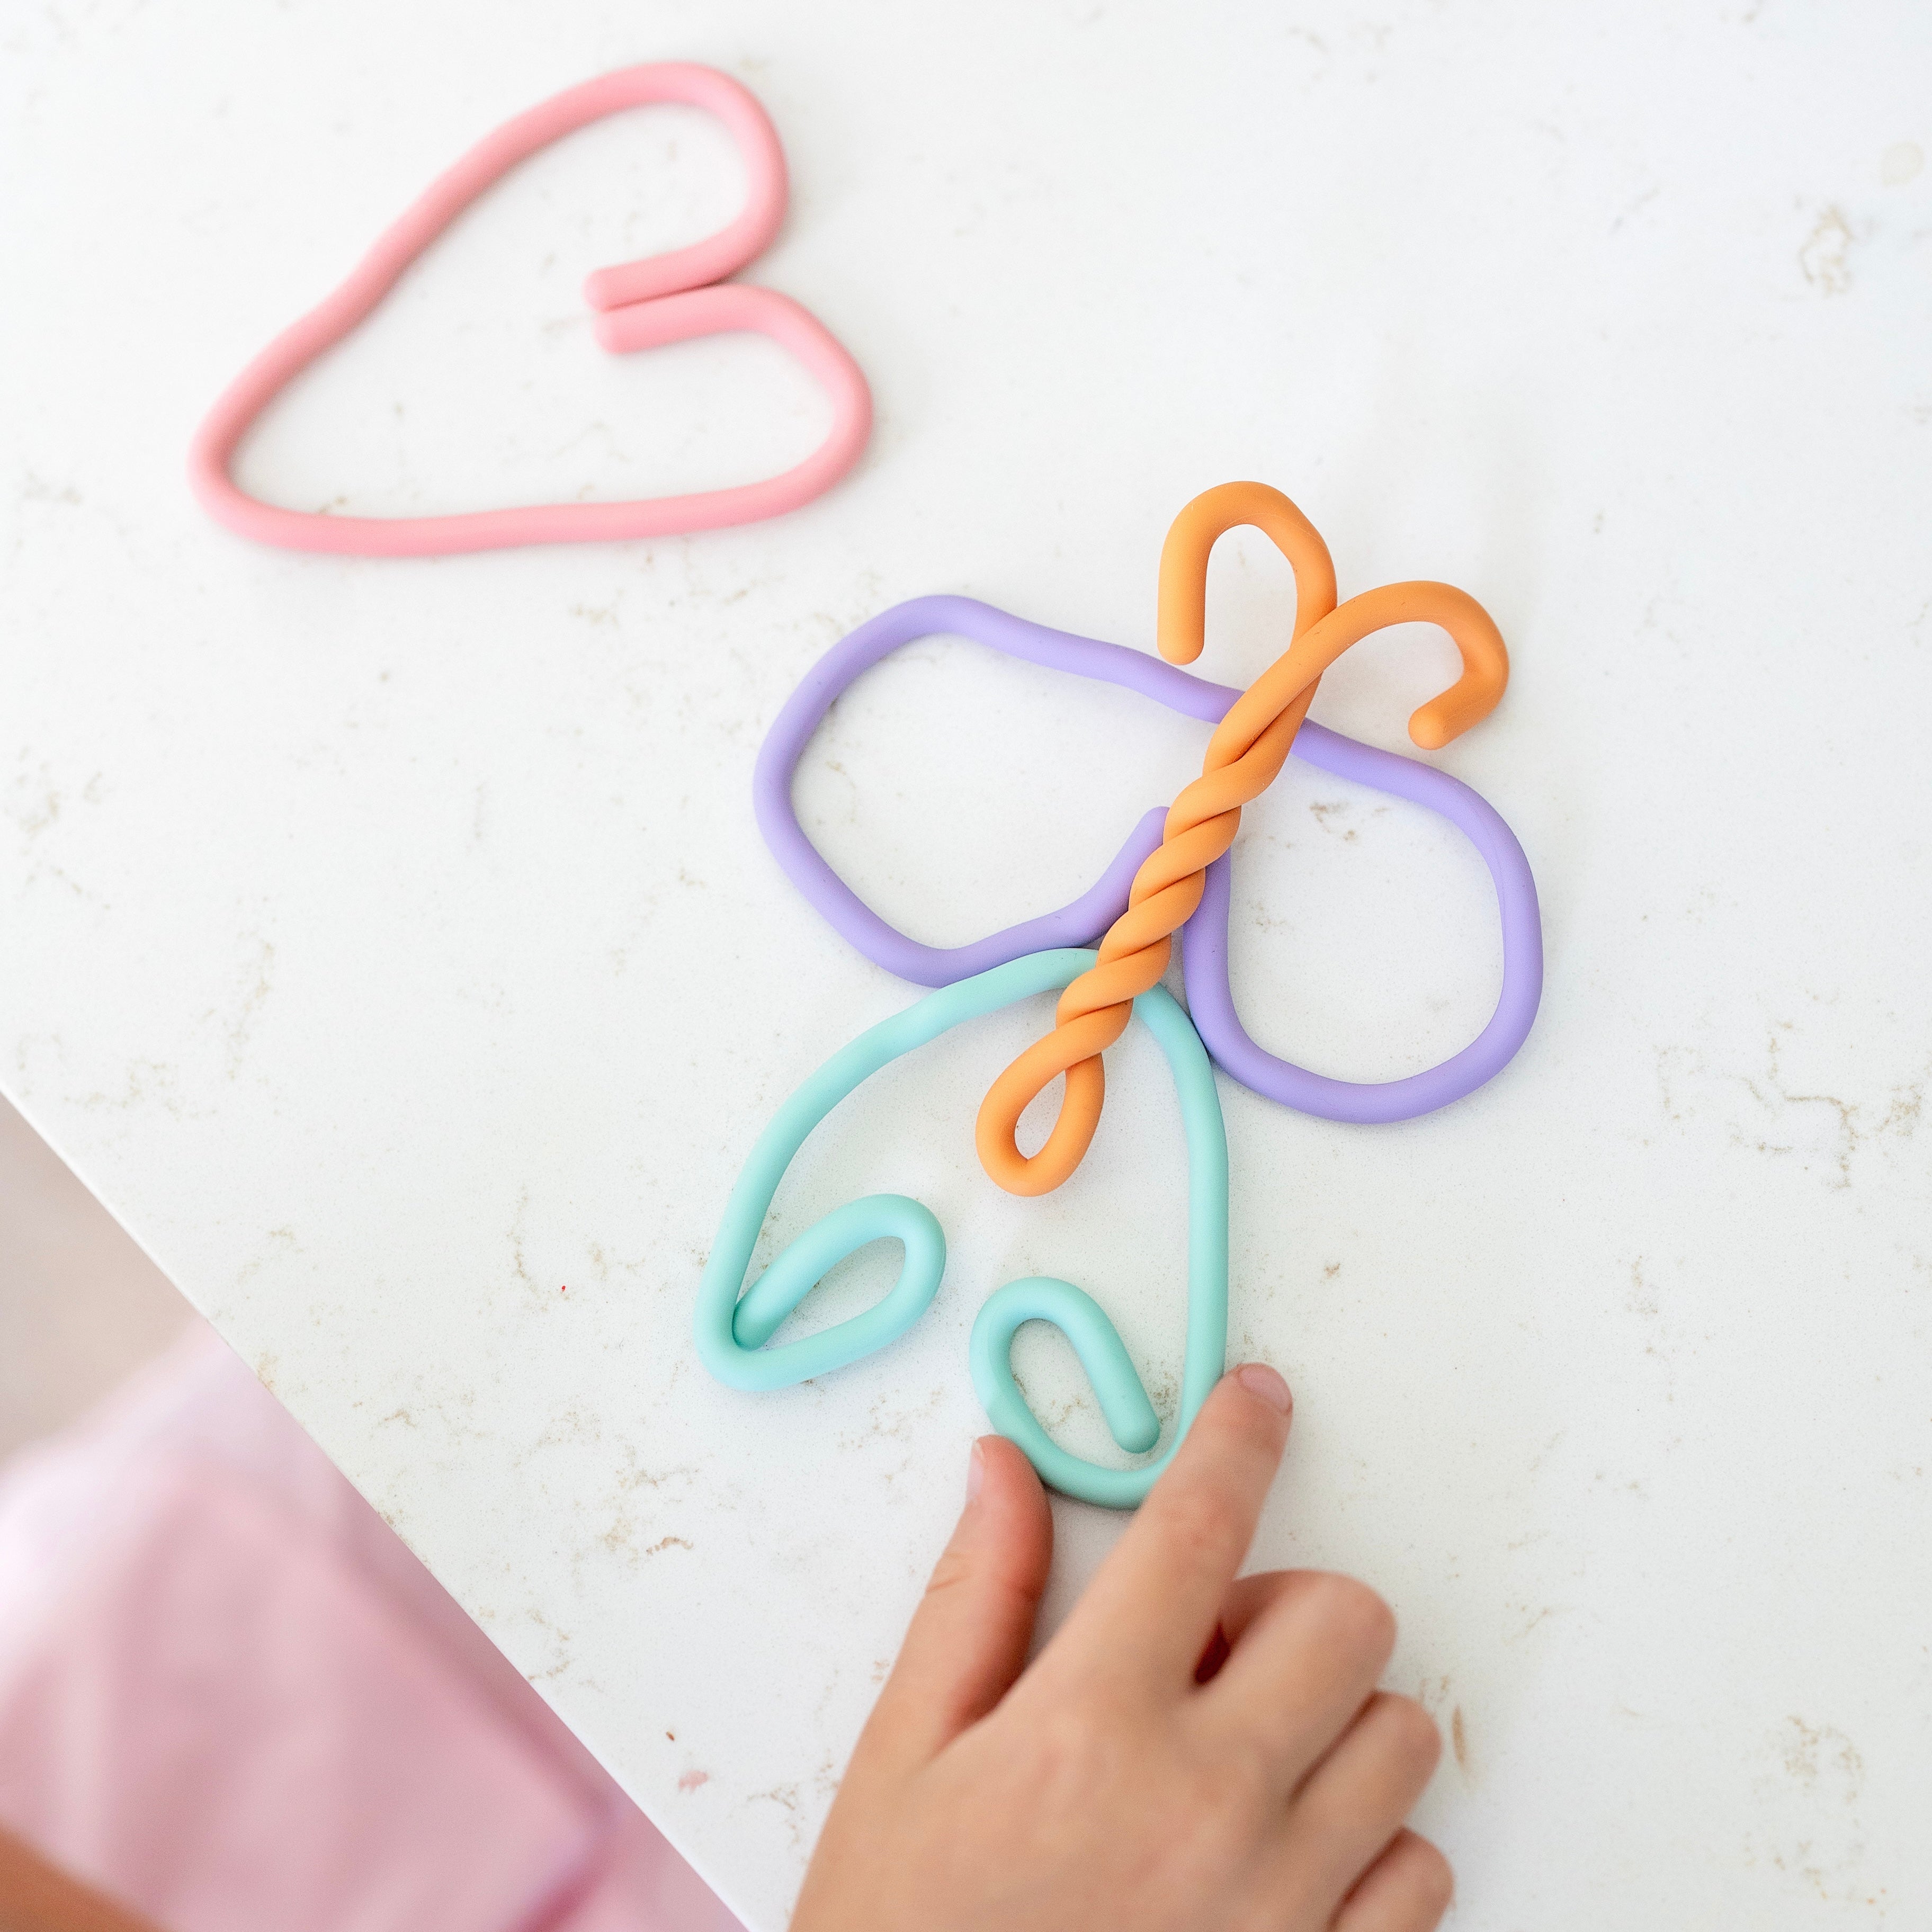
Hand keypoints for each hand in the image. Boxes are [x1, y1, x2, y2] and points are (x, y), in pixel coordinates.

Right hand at [793, 1365, 1449, 1931]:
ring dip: (1332, 1722)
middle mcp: (1206, 1805)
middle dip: (1286, 1605)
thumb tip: (1005, 1470)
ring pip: (1399, 1738)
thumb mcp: (904, 1755)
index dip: (1234, 1437)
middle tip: (1208, 1652)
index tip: (1256, 1401)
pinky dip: (1370, 1845)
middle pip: (1345, 1619)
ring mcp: (1279, 1903)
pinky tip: (1280, 1851)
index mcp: (1089, 1726)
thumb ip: (974, 1596)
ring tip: (1241, 1758)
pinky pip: (1420, 1872)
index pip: (1194, 1526)